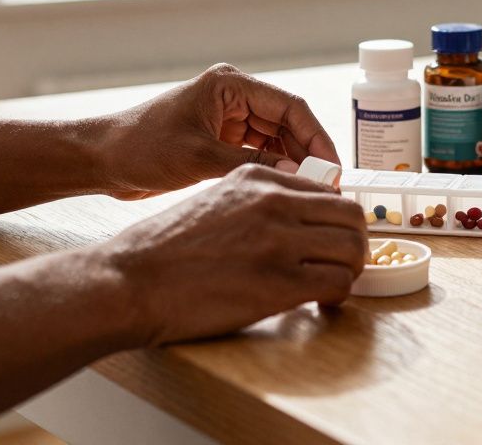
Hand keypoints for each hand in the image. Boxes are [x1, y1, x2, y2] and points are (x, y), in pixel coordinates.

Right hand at [94, 164, 366, 345]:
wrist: (128, 281)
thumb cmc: (163, 251)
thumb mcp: (215, 201)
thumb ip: (257, 204)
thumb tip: (298, 224)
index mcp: (258, 178)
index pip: (328, 191)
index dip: (335, 221)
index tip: (328, 242)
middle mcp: (273, 202)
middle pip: (351, 215)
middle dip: (353, 244)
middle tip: (339, 266)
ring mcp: (278, 240)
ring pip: (352, 248)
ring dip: (349, 272)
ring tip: (329, 287)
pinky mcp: (278, 282)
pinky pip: (338, 283)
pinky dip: (338, 297)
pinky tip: (319, 304)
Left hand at [98, 63, 339, 199]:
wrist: (101, 160)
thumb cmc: (141, 148)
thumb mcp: (199, 157)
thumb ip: (251, 163)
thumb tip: (297, 176)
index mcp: (230, 85)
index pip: (290, 106)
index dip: (316, 136)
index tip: (332, 166)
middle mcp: (234, 97)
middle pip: (288, 123)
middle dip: (309, 152)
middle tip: (328, 184)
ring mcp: (229, 120)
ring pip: (278, 140)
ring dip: (294, 163)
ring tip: (312, 191)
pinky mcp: (221, 141)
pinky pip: (260, 153)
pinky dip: (275, 170)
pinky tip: (288, 190)